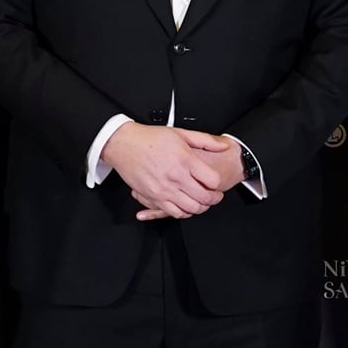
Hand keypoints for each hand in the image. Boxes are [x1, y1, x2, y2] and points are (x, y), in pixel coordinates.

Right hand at [112, 124, 239, 221]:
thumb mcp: (181, 133)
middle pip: (204, 198)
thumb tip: (224, 146)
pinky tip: (185, 206)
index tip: (216, 183)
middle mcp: (175, 177)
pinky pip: (173, 213)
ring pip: (191, 209)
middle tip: (214, 196)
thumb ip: (205, 140)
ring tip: (201, 201)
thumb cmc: (150, 138)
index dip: (218, 184)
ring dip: (200, 208)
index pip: (212, 181)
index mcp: (185, 160)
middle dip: (214, 199)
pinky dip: (184, 213)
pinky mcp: (153, 197)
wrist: (124, 144)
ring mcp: (164, 190)